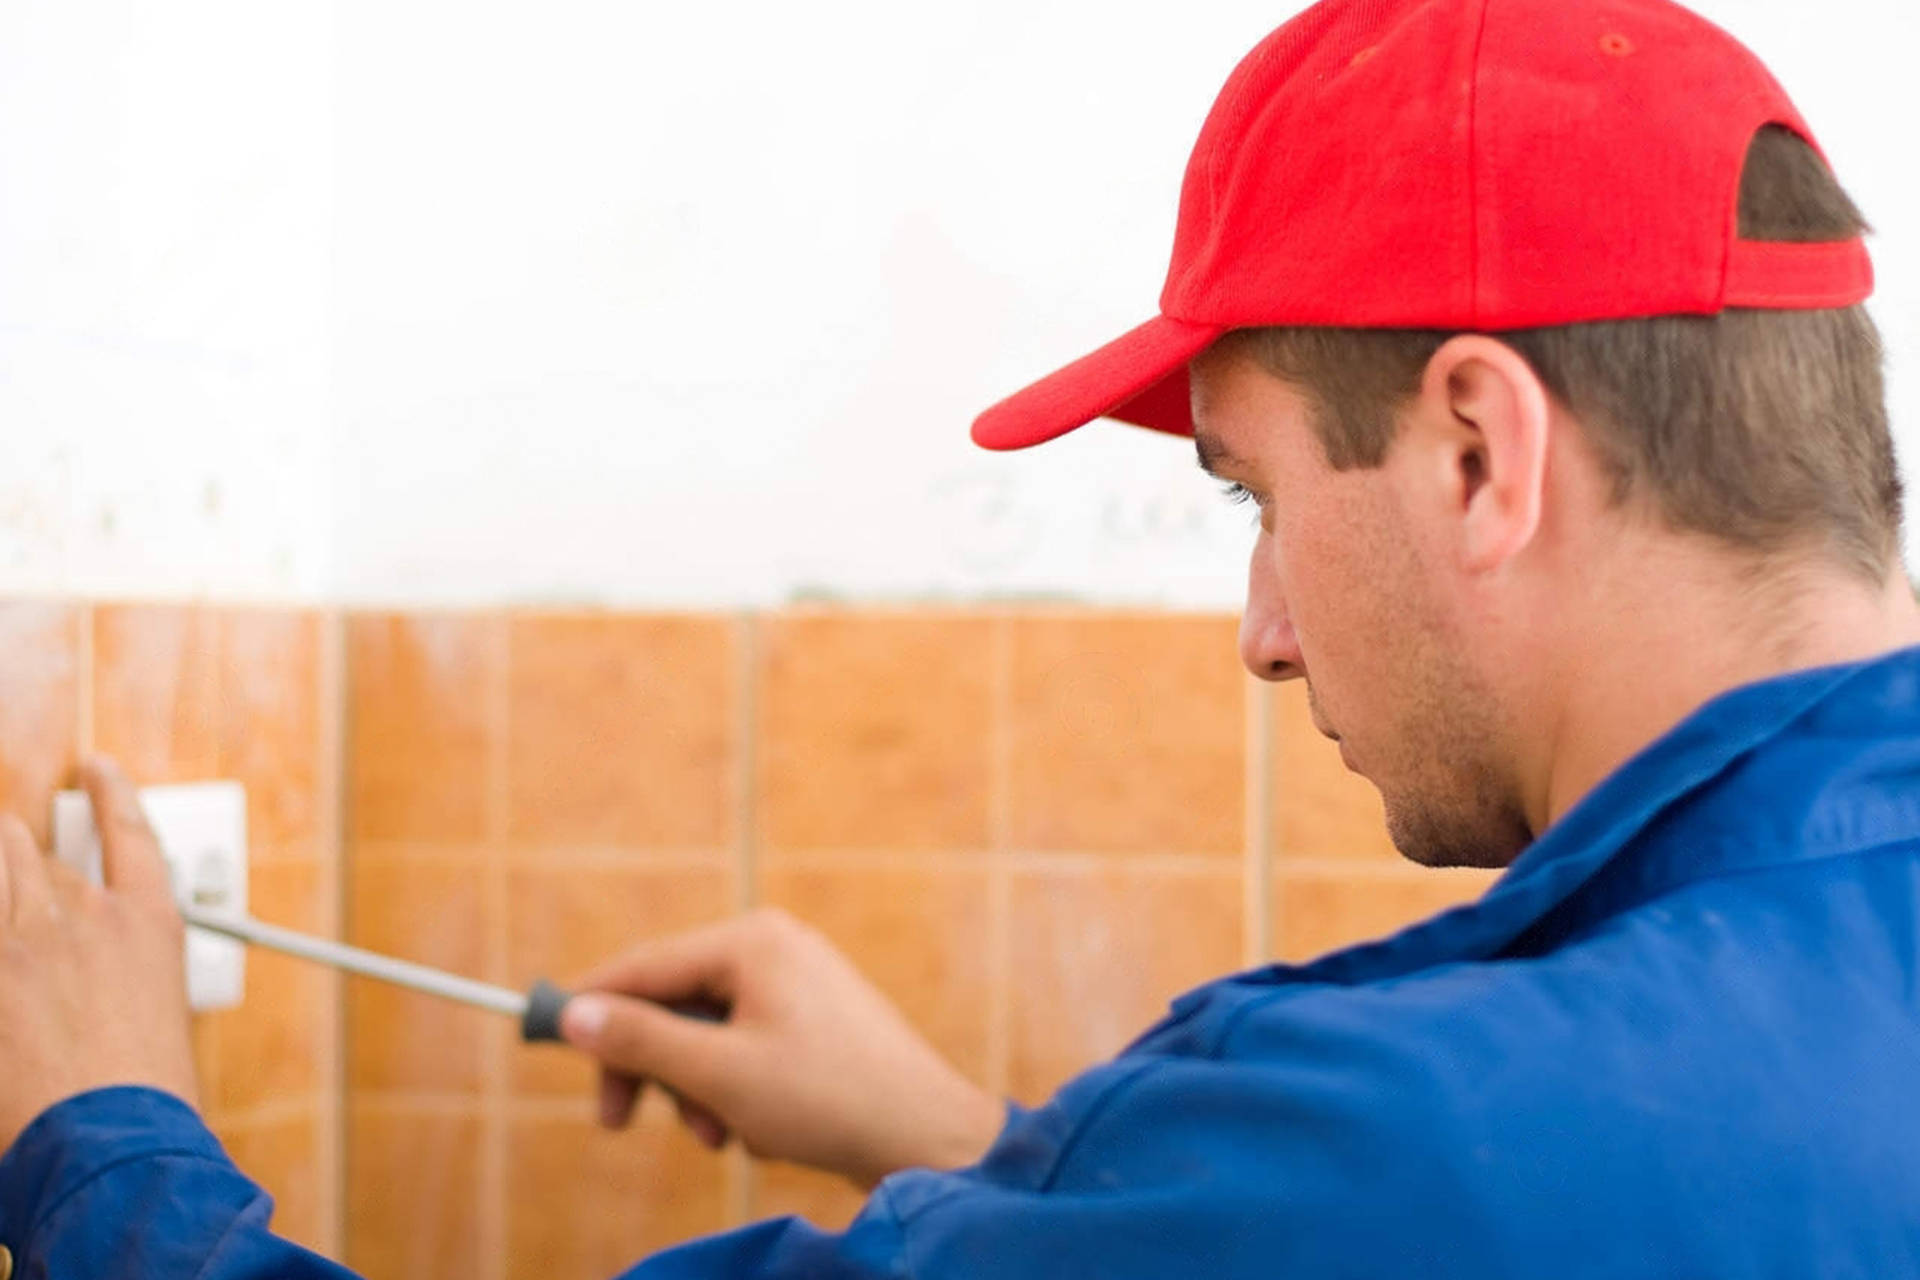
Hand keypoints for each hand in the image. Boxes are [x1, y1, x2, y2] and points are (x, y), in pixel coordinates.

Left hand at [0, 757, 197, 1149]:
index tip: (98, 770)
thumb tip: (99, 974)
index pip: (129, 830)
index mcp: (147, 922)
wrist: (112, 1135)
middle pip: (30, 843)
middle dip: (14, 845)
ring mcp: (23, 936)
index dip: (112, 792)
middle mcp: (85, 913)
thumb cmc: (146, 1095)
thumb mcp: (161, 1016)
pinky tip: (4, 944)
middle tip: (10, 855)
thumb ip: (124, 975)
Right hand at [559, 908, 1004, 1188]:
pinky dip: (735, 1092)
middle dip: (652, 1066)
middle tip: (616, 1122)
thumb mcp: (717, 1074)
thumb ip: (641, 1040)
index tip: (542, 1039)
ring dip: (696, 1090)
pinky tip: (759, 1130)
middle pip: (673, 1000)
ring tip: (719, 1135)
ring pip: (707, 1034)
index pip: (645, 965)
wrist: (927, 1136)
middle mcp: (775, 947)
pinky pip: (745, 1050)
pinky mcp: (814, 1022)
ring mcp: (799, 983)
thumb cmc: (826, 1098)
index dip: (589, 1005)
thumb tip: (573, 1012)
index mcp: (752, 940)